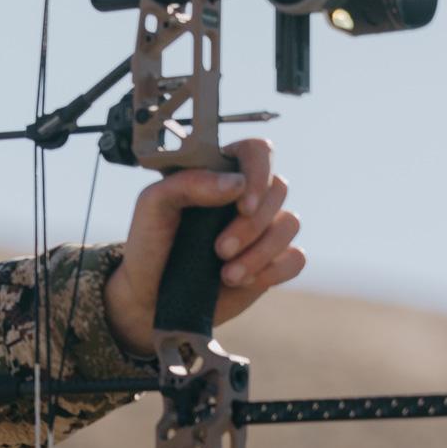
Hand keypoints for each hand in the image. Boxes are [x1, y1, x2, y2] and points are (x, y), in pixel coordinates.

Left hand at [102, 138, 304, 353]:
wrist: (151, 295)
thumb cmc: (150, 242)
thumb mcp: (153, 205)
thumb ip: (189, 183)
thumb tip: (237, 182)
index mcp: (219, 171)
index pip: (257, 152)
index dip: (259, 173)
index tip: (242, 206)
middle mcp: (246, 195)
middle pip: (278, 189)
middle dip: (251, 225)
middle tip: (220, 249)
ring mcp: (263, 228)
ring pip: (290, 224)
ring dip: (260, 252)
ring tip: (227, 274)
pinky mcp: (273, 261)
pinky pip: (295, 258)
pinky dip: (272, 271)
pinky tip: (242, 281)